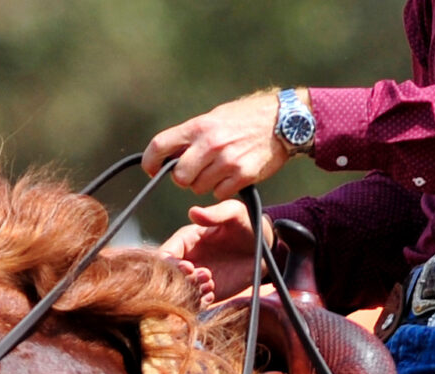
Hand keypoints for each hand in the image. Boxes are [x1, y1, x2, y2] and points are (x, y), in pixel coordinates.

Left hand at [145, 90, 292, 200]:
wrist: (283, 121)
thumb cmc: (246, 118)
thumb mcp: (214, 118)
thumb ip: (192, 136)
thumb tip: (169, 155)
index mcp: (199, 126)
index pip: (160, 145)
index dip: (150, 161)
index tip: (152, 169)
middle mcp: (210, 143)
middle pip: (179, 177)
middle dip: (184, 178)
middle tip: (195, 171)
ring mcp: (227, 161)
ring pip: (199, 188)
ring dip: (204, 184)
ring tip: (219, 169)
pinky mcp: (242, 175)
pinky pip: (219, 194)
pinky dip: (223, 189)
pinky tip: (232, 175)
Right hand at [158, 203, 266, 305]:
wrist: (265, 248)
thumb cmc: (248, 224)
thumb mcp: (234, 213)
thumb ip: (215, 214)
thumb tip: (193, 211)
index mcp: (185, 239)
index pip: (165, 254)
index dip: (171, 264)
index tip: (189, 267)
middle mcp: (186, 259)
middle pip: (168, 276)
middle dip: (182, 280)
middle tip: (206, 276)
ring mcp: (195, 278)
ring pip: (179, 292)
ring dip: (191, 292)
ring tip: (212, 284)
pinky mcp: (205, 292)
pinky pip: (193, 303)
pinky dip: (199, 302)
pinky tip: (213, 294)